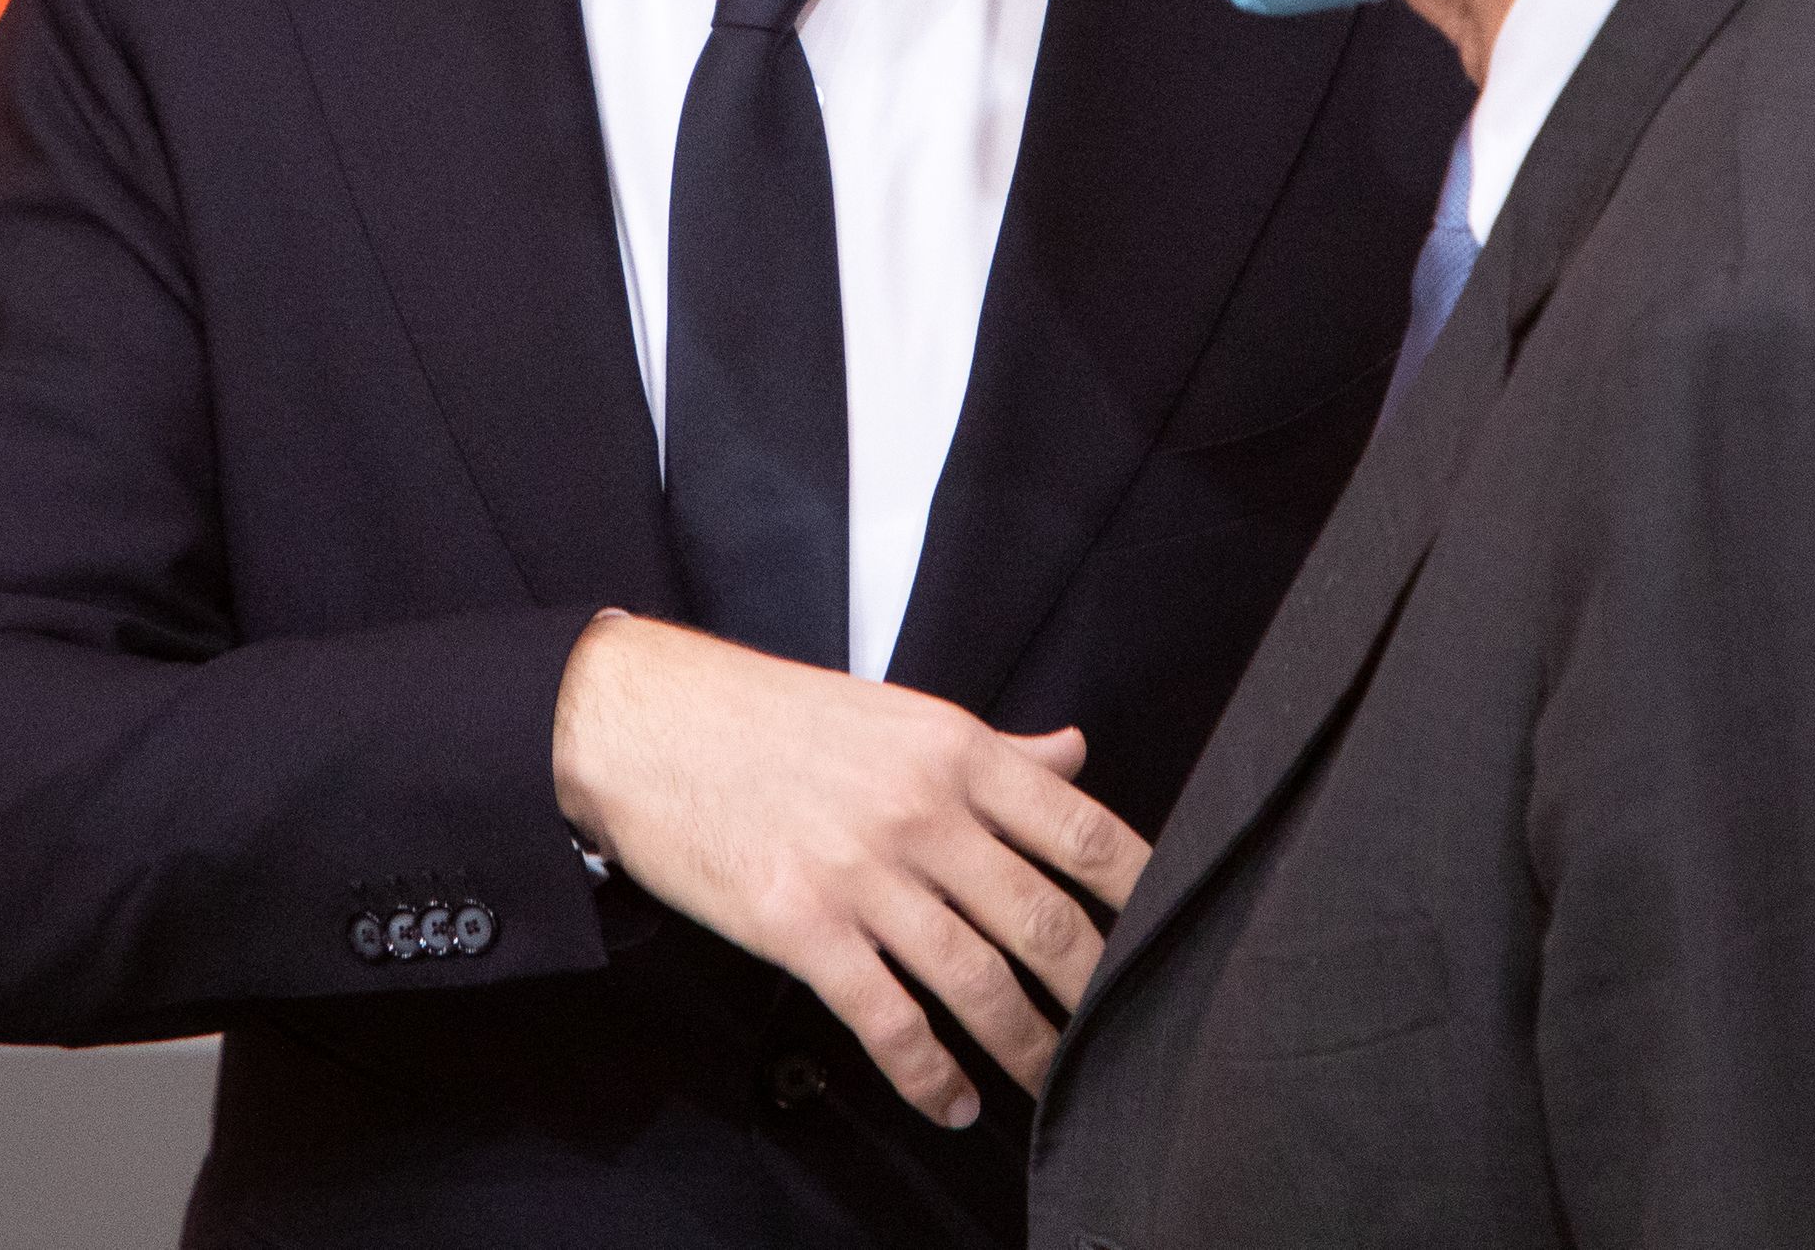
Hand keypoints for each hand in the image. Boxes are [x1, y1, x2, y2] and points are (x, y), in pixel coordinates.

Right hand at [550, 611, 1146, 1125]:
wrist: (643, 721)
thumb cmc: (767, 715)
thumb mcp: (895, 712)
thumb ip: (993, 748)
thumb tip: (1073, 754)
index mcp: (953, 750)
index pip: (1080, 828)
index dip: (1138, 890)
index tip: (1172, 932)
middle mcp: (922, 812)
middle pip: (1044, 919)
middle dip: (1097, 988)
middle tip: (1129, 1030)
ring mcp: (863, 873)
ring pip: (978, 982)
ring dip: (1029, 1047)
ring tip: (1055, 1084)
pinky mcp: (801, 927)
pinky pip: (889, 1021)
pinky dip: (931, 1077)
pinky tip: (954, 1102)